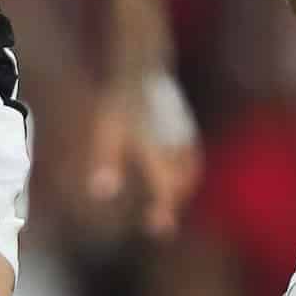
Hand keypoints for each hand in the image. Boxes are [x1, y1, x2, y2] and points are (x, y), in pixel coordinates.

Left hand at [86, 68, 201, 235]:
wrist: (144, 69)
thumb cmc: (119, 101)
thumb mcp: (106, 132)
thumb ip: (106, 163)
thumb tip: (101, 194)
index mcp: (155, 148)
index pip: (166, 188)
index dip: (164, 210)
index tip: (156, 227)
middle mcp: (175, 145)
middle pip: (181, 185)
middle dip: (172, 205)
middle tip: (158, 223)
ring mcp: (185, 137)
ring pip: (191, 174)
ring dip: (181, 192)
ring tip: (165, 206)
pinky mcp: (187, 130)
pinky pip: (193, 161)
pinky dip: (187, 177)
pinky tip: (175, 182)